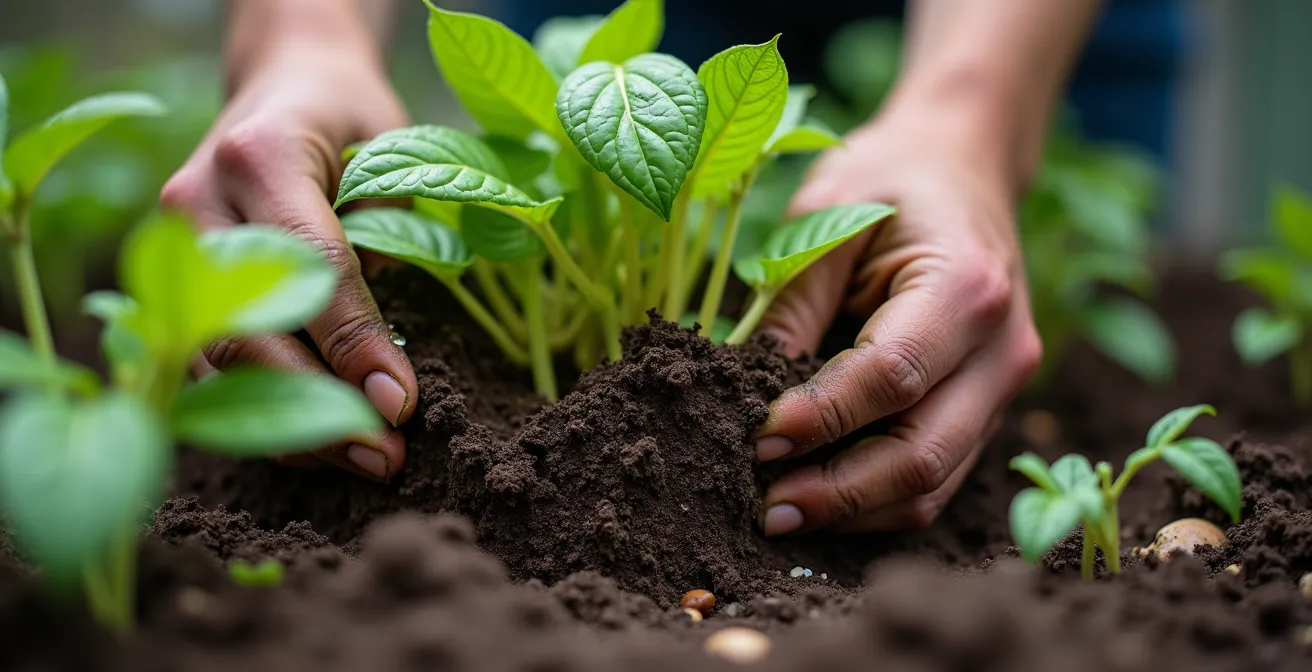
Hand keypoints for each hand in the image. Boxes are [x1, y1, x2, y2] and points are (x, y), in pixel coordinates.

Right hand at [161, 43, 414, 480]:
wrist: (285, 86)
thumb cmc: (352, 120)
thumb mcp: (392, 155)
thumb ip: (390, 240)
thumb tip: (386, 371)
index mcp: (261, 155)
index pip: (308, 266)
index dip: (354, 344)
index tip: (400, 406)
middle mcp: (196, 201)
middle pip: (244, 326)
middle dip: (317, 403)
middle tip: (385, 454)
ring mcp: (168, 245)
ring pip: (215, 359)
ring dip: (288, 425)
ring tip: (363, 459)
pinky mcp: (166, 283)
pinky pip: (206, 362)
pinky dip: (261, 409)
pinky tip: (319, 439)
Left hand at [752, 107, 1042, 533]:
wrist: (961, 162)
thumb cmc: (887, 180)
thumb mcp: (826, 214)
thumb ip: (792, 303)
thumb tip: (740, 392)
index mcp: (966, 287)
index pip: (891, 376)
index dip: (822, 418)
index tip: (757, 439)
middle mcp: (1001, 348)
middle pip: (922, 453)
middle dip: (838, 492)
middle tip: (764, 507)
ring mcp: (1003, 385)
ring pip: (934, 483)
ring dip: (854, 511)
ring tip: (780, 514)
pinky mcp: (988, 408)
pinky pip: (938, 476)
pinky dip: (877, 499)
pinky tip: (820, 498)